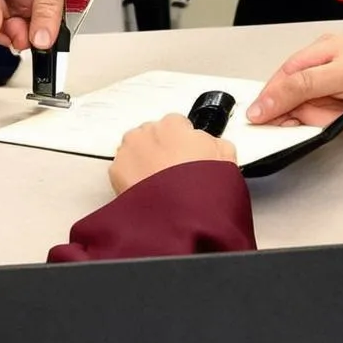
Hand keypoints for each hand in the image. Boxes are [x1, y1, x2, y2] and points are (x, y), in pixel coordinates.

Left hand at [109, 115, 236, 195]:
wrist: (178, 218)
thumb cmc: (200, 190)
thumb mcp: (226, 159)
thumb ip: (217, 143)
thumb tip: (214, 144)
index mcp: (174, 124)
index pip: (178, 124)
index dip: (185, 142)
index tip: (187, 156)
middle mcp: (148, 131)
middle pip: (154, 134)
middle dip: (162, 149)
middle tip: (174, 173)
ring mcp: (129, 150)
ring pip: (136, 149)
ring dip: (145, 160)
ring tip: (160, 185)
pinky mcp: (116, 170)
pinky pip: (124, 168)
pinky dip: (131, 177)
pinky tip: (147, 191)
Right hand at [246, 34, 342, 126]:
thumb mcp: (339, 78)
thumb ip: (302, 88)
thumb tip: (269, 100)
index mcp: (313, 54)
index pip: (281, 82)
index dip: (270, 102)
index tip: (258, 120)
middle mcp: (317, 63)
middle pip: (292, 95)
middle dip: (302, 112)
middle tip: (320, 117)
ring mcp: (327, 77)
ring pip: (307, 106)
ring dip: (319, 115)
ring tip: (341, 110)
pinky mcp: (336, 90)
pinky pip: (321, 109)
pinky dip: (327, 116)